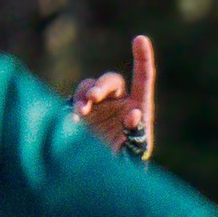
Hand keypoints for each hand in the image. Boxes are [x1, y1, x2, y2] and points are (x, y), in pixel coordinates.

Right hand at [71, 35, 156, 158]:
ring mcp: (98, 106)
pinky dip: (75, 104)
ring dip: (86, 95)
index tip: (140, 39)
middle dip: (101, 87)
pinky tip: (74, 118)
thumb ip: (136, 134)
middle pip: (111, 82)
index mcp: (138, 108)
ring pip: (90, 87)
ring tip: (81, 111)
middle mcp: (119, 103)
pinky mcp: (81, 112)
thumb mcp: (134, 152)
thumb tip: (135, 113)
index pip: (143, 79)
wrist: (103, 177)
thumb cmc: (125, 165)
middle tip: (93, 98)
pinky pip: (77, 99)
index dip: (142, 59)